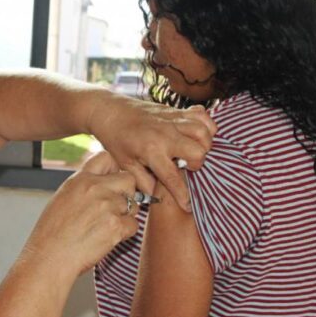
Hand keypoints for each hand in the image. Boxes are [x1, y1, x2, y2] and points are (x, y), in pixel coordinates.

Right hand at [21, 152, 138, 278]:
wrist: (48, 259)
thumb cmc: (51, 235)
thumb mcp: (62, 199)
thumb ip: (83, 188)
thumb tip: (103, 184)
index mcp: (79, 180)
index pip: (106, 158)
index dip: (115, 169)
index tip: (113, 182)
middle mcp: (94, 188)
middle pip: (129, 179)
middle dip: (128, 193)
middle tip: (117, 208)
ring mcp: (106, 206)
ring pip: (134, 204)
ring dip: (126, 216)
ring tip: (106, 228)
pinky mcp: (115, 226)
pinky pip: (134, 225)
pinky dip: (125, 233)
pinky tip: (108, 239)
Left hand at [87, 94, 216, 195]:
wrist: (109, 111)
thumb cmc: (115, 138)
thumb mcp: (125, 164)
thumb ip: (143, 182)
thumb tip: (157, 197)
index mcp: (151, 150)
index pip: (174, 177)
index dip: (182, 195)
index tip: (187, 205)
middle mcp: (166, 134)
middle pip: (198, 152)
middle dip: (196, 164)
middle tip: (184, 165)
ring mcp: (172, 120)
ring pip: (204, 132)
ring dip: (203, 144)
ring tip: (191, 151)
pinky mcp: (175, 111)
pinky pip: (202, 115)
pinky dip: (206, 125)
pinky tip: (198, 135)